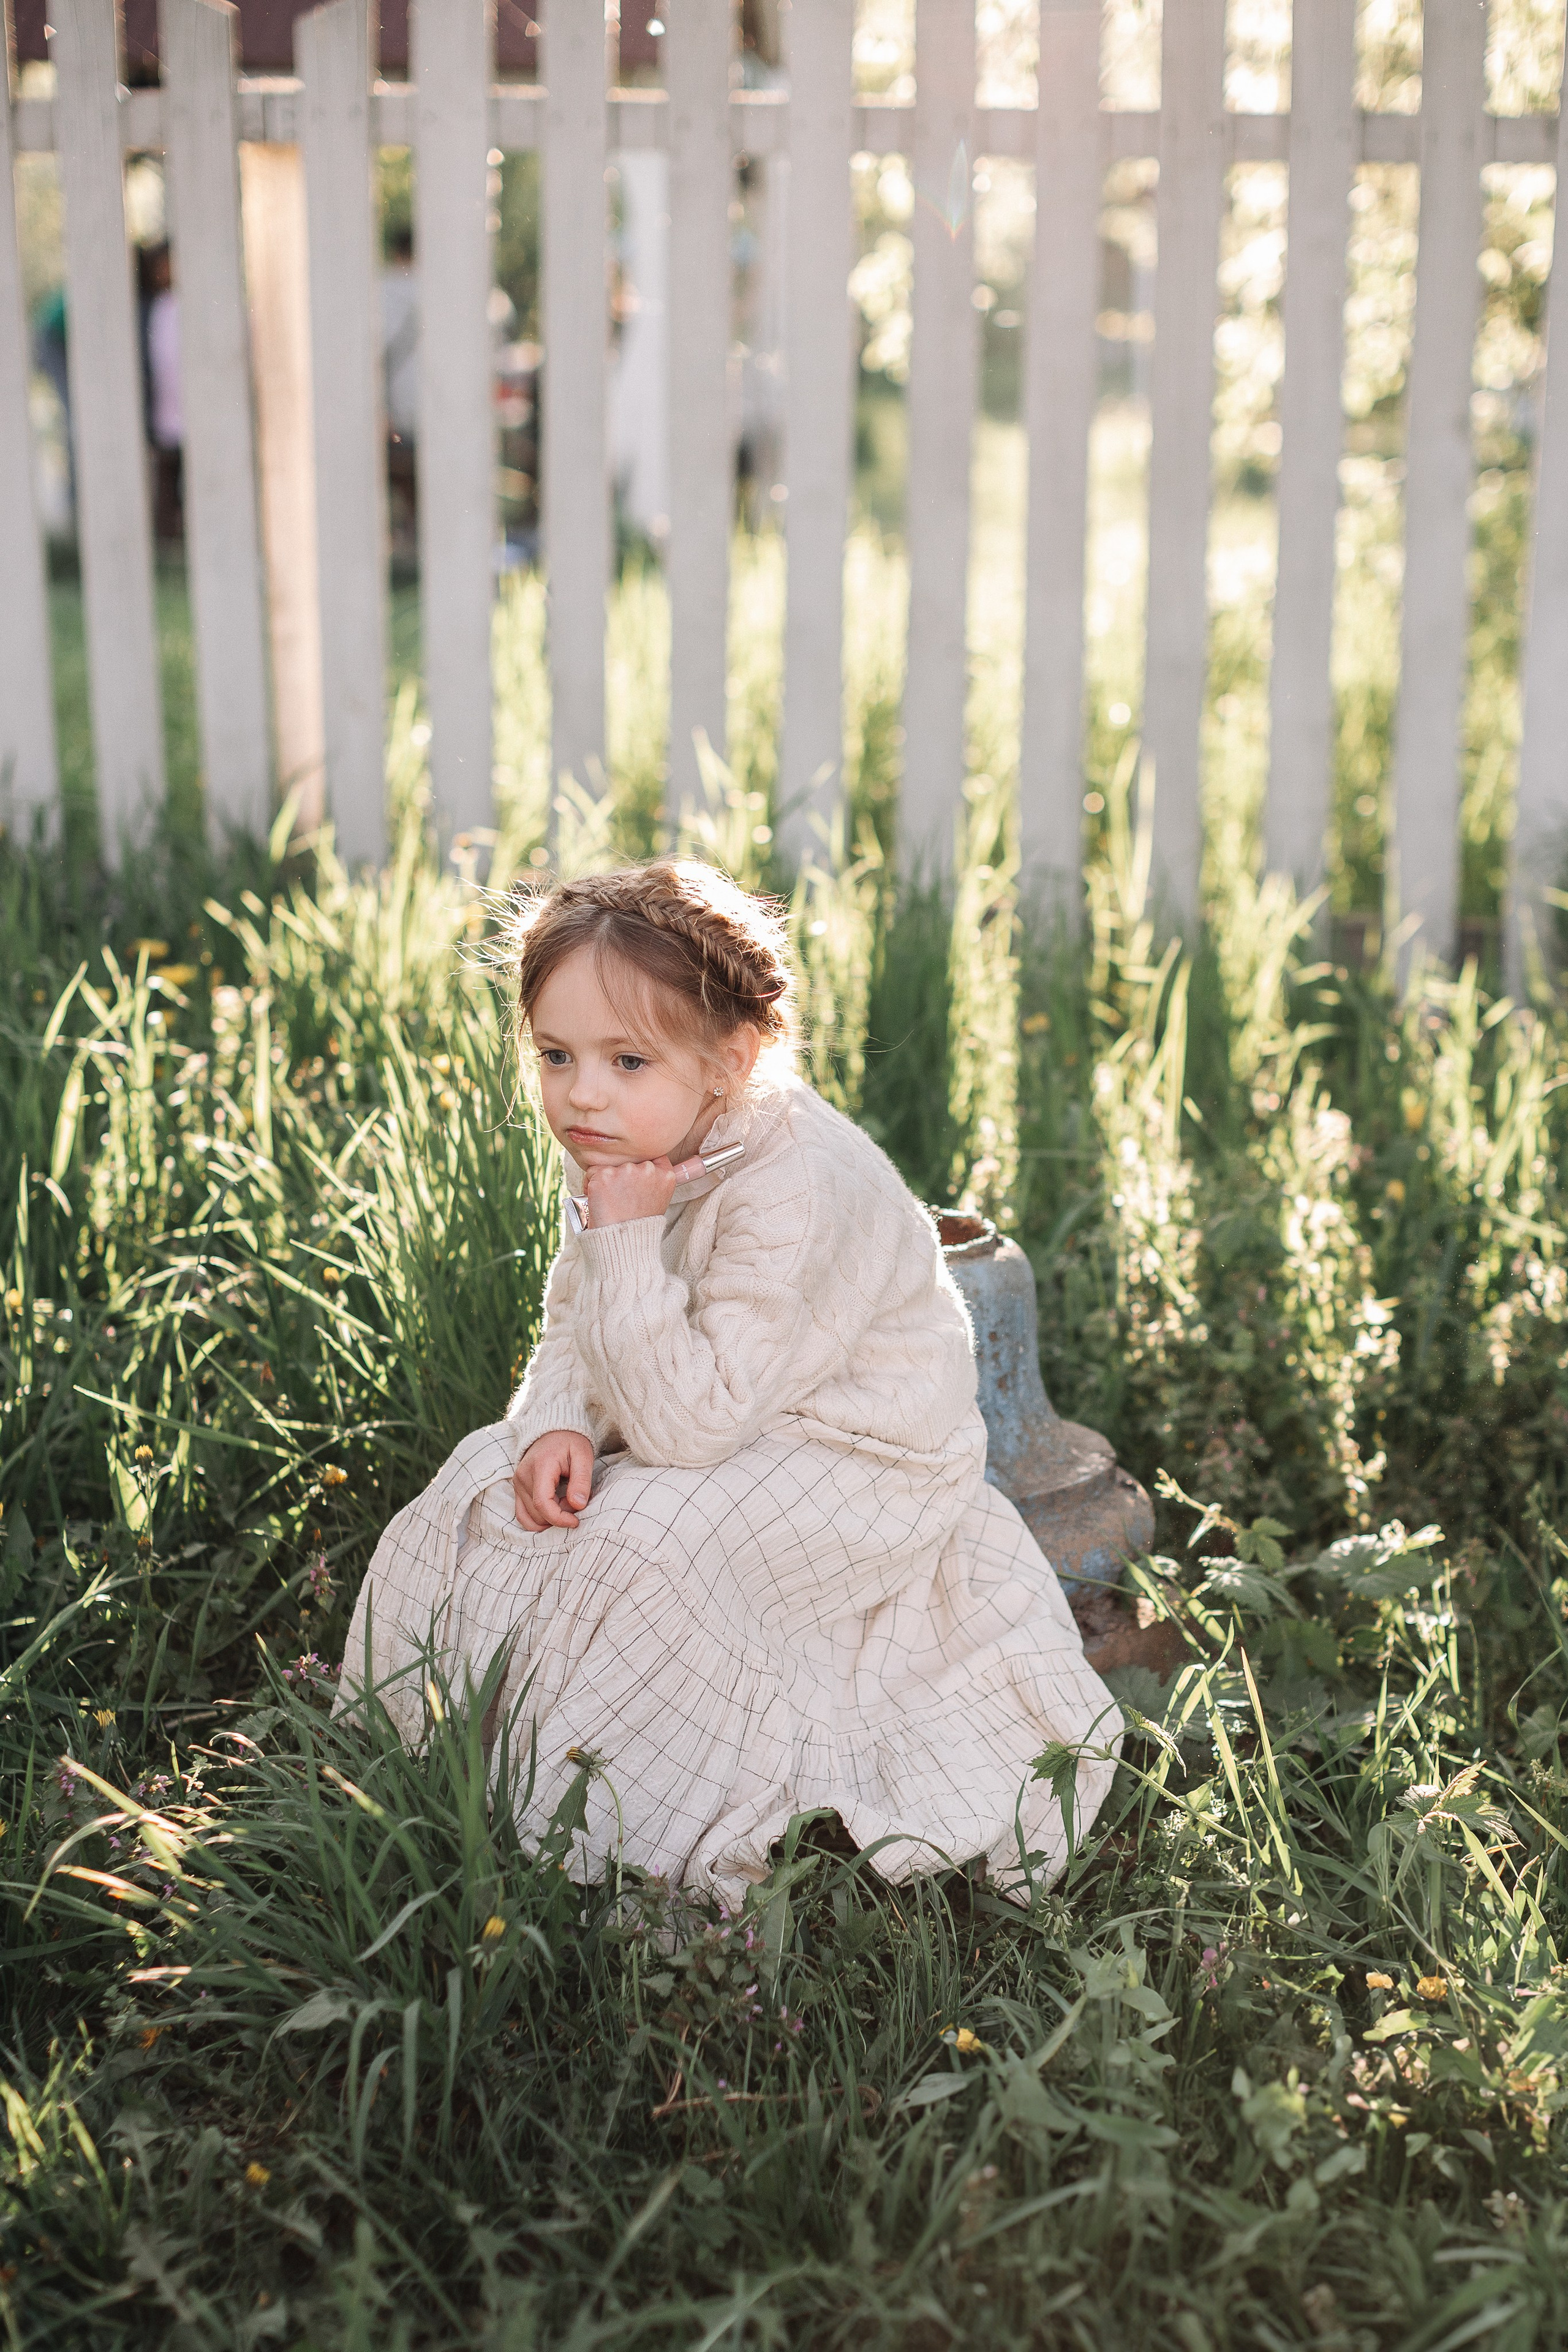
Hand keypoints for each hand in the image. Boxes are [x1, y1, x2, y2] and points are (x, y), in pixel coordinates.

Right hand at [513, 1429, 594, 1530]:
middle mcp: (522, 1477)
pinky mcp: (518, 1488)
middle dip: (559, 1516)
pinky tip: (555, 1509)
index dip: (559, 1518)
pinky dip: (539, 1519)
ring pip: (530, 1517)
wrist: (554, 1430)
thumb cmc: (571, 1442)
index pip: (542, 1503)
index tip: (576, 1521)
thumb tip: (578, 1505)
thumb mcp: (583, 1456)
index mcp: (540, 1467)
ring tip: (565, 1502)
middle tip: (575, 1502)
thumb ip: (581, 1480)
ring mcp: (517, 1483)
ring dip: (550, 1518)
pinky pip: (523, 1514)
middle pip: (537, 1513)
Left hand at [580, 1154, 704, 1227]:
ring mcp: (626, 1170)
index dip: (642, 1167)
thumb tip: (641, 1170)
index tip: (637, 1180)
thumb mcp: (658, 1201)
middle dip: (622, 1175)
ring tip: (611, 1201)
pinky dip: (591, 1184)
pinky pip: (592, 1172)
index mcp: (665, 1175)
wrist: (624, 1243)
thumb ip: (654, 1182)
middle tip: (622, 1198)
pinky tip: (599, 1200)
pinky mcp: (605, 1175)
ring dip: (606, 1179)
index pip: (654, 1157)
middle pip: (629, 1162)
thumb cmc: (638, 1225)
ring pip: (610, 1166)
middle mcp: (647, 1169)